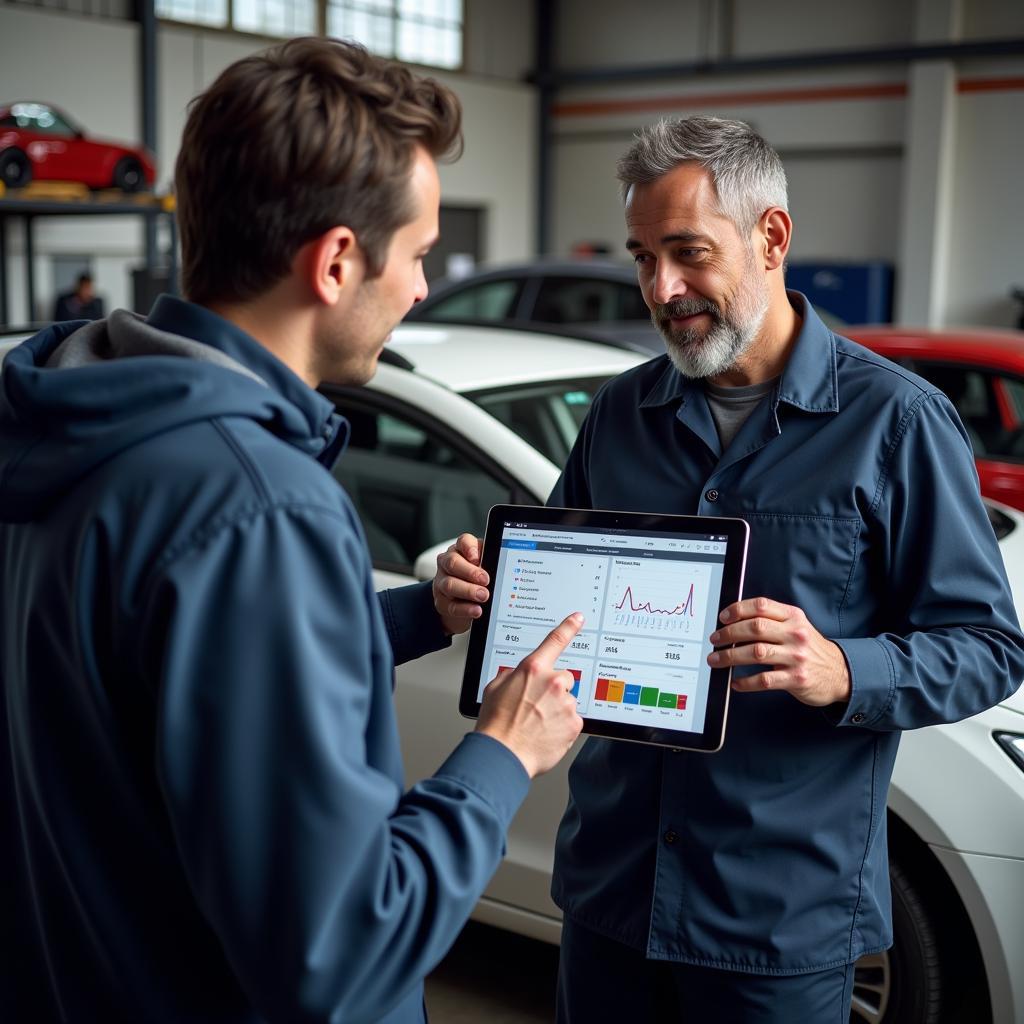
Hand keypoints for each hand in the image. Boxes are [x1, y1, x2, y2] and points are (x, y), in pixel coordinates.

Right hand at [432, 534, 489, 635]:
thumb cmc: (477, 578)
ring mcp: (442, 582)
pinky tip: (477, 610)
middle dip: (470, 572)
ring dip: (468, 591)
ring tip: (484, 596)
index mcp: (461, 550)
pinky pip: (451, 606)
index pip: (463, 542)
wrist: (461, 601)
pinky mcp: (442, 602)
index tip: (477, 558)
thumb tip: (504, 566)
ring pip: (450, 584)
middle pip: (453, 562)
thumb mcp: (485, 566)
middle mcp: (448, 564)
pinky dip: (465, 609)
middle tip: (486, 580)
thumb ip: (491, 562)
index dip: (469, 548)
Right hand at [476, 613, 584, 777]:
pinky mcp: (574, 724)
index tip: (579, 618)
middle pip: (564, 678)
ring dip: (557, 710)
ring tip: (538, 723)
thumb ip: (514, 675)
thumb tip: (520, 676)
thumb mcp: (496, 687)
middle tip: (537, 706)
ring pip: (567, 702)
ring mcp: (566, 703)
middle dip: (554, 689)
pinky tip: (546, 733)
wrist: (502, 754)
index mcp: (533, 669)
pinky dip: (562, 727)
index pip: (555, 640)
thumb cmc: (496, 723)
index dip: (569, 626)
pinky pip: (572, 721)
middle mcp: (553, 682)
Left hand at [707, 597, 850, 707]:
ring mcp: (796, 657)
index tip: (723, 617)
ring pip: (756, 653)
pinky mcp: (796, 679)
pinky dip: (745, 682)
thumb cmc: (809, 648)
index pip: (761, 606)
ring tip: (716, 660)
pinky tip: (736, 682)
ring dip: (730, 657)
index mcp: (793, 617)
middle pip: (755, 628)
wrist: (840, 673)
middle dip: (729, 634)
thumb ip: (771, 620)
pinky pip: (764, 680)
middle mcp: (795, 634)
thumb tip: (733, 621)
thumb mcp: (796, 626)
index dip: (738, 609)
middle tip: (715, 640)